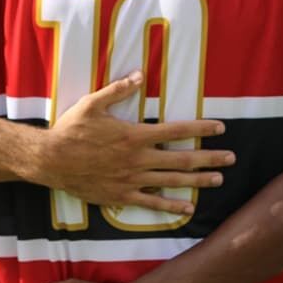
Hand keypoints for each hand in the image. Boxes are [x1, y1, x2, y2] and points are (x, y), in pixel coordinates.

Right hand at [34, 70, 234, 214]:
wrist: (51, 160)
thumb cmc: (71, 129)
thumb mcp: (93, 103)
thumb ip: (118, 90)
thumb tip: (139, 75)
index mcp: (135, 135)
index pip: (177, 131)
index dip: (201, 129)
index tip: (220, 127)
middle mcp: (139, 158)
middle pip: (182, 159)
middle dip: (210, 158)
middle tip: (231, 158)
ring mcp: (132, 179)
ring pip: (172, 181)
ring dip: (198, 180)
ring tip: (218, 180)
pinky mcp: (122, 195)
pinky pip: (151, 203)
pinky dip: (171, 205)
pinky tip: (188, 208)